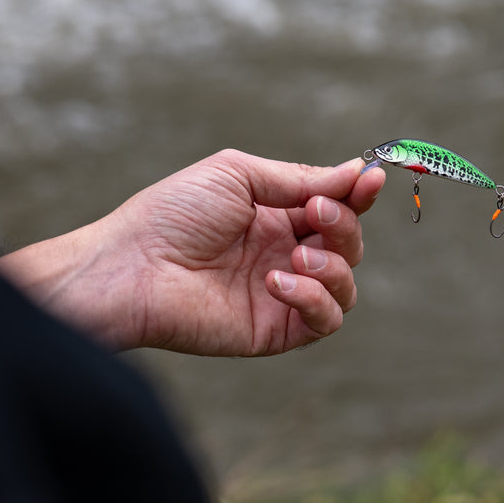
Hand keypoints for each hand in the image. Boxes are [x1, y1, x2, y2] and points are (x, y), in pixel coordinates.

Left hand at [0, 149, 384, 354]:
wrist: (131, 268)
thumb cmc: (173, 214)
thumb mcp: (238, 176)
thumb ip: (299, 179)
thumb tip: (356, 172)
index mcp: (277, 216)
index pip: (336, 207)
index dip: (359, 194)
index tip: (372, 179)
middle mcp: (285, 254)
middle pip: (349, 244)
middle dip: (344, 225)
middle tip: (314, 215)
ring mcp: (283, 294)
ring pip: (346, 285)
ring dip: (334, 265)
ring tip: (294, 258)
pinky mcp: (276, 330)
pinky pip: (326, 320)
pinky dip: (316, 299)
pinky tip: (277, 282)